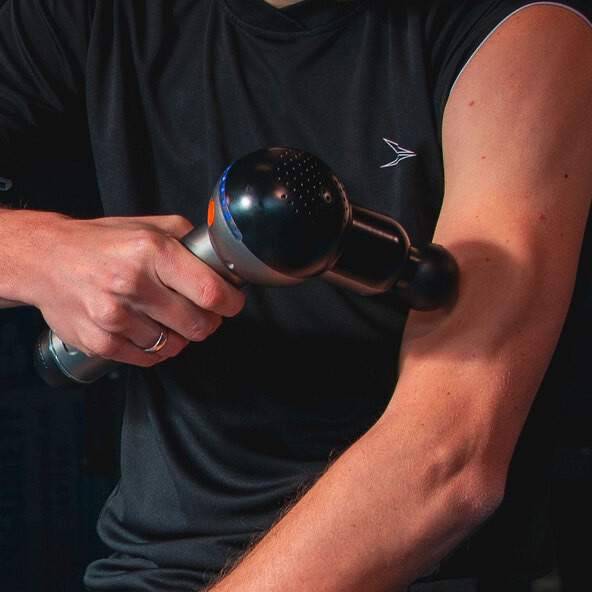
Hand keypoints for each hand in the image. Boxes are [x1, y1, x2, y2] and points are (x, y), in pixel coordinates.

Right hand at [31, 214, 244, 366]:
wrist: (45, 259)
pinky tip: (148, 331)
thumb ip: (187, 238)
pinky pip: (149, 359)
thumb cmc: (100, 243)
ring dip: (179, 336)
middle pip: (198, 324)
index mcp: (151, 251)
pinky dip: (155, 349)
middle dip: (208, 322)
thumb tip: (220, 258)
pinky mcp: (100, 342)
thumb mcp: (147, 225)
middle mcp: (132, 284)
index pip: (210, 291)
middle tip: (202, 313)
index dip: (230, 303)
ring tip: (167, 318)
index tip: (232, 303)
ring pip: (175, 345)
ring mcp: (114, 317)